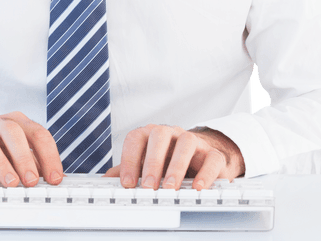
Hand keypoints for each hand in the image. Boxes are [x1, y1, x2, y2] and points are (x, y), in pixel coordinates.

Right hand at [0, 111, 63, 187]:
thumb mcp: (15, 153)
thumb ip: (35, 162)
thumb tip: (56, 178)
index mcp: (15, 122)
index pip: (37, 133)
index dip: (49, 156)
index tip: (54, 178)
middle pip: (12, 131)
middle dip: (24, 157)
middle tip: (32, 181)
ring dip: (0, 163)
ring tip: (11, 183)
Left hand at [104, 125, 244, 189]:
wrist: (202, 157)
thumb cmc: (169, 159)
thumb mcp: (146, 163)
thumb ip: (128, 169)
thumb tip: (106, 180)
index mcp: (152, 134)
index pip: (136, 137)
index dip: (129, 159)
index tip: (127, 183)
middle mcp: (172, 133)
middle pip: (160, 135)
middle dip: (152, 162)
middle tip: (148, 186)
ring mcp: (194, 141)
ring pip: (187, 142)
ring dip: (177, 166)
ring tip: (170, 188)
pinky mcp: (213, 154)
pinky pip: (211, 158)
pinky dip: (205, 173)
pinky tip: (198, 188)